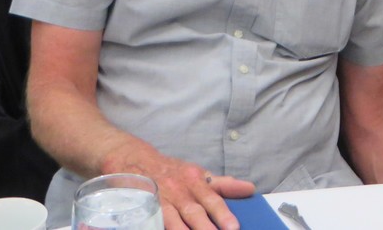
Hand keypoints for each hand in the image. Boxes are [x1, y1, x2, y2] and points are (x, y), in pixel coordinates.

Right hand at [102, 147, 254, 229]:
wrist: (133, 159)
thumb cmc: (171, 171)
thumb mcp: (197, 173)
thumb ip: (222, 185)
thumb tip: (249, 189)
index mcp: (195, 180)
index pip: (212, 199)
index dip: (223, 214)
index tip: (234, 227)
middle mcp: (179, 190)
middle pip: (193, 212)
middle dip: (205, 227)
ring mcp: (160, 200)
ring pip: (174, 221)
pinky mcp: (145, 208)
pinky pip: (154, 223)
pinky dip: (161, 229)